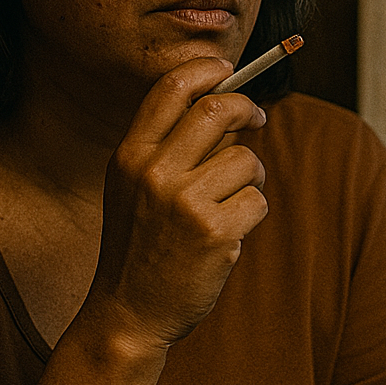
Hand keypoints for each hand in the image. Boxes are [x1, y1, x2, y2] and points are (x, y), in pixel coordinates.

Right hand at [81, 57, 268, 352]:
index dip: (207, 71)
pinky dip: (251, 214)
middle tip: (256, 119)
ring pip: (246, 160)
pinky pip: (257, 201)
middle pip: (219, 110)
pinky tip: (227, 235)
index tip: (229, 71)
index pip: (172, 89)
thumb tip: (226, 104)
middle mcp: (154, 172)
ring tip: (229, 203)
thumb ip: (165, 146)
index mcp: (130, 155)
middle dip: (247, 109)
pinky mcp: (215, 233)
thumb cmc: (139, 246)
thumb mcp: (132, 187)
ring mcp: (185, 202)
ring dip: (251, 177)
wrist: (128, 313)